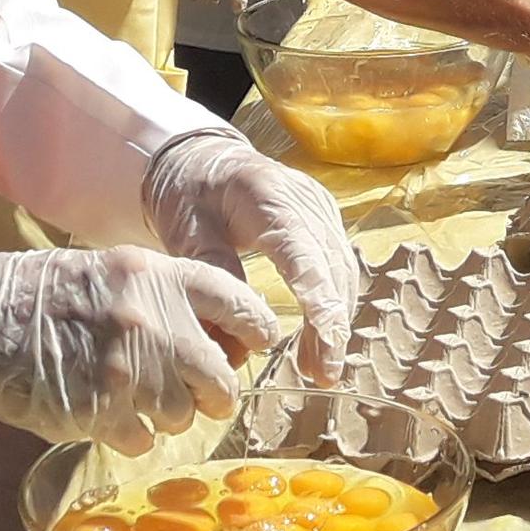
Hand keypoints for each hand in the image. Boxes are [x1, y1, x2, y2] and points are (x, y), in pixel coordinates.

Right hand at [0, 244, 279, 449]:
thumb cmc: (52, 294)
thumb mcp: (120, 272)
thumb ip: (173, 298)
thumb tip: (222, 338)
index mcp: (161, 278)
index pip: (243, 305)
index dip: (255, 331)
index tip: (251, 344)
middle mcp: (153, 322)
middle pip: (221, 378)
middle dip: (212, 392)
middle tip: (194, 392)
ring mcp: (128, 371)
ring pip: (183, 416)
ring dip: (167, 415)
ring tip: (134, 397)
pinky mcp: (100, 412)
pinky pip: (143, 440)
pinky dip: (131, 434)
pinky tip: (106, 412)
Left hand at [142, 129, 360, 380]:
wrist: (201, 156)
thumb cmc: (189, 192)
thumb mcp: (186, 230)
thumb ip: (214, 272)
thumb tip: (234, 333)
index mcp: (267, 198)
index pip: (305, 257)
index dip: (320, 304)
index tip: (327, 346)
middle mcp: (305, 200)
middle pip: (332, 268)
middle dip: (332, 325)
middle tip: (322, 374)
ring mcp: (320, 207)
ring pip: (342, 270)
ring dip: (336, 319)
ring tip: (321, 367)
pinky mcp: (324, 218)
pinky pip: (339, 264)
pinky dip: (334, 302)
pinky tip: (323, 335)